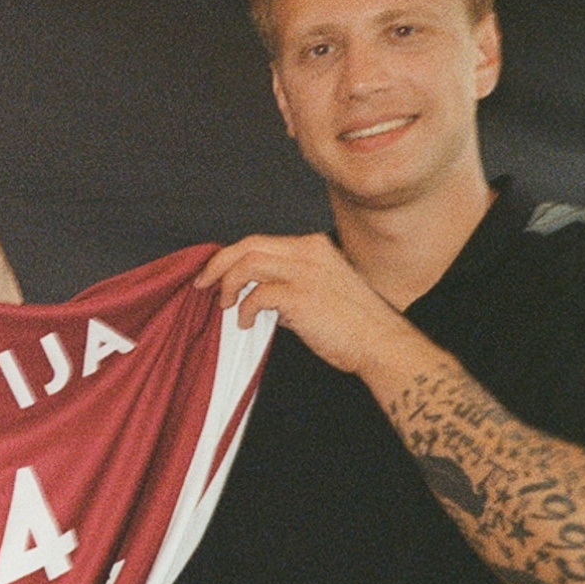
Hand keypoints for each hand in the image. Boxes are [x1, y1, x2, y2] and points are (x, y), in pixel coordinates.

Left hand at [194, 233, 422, 378]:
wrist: (381, 342)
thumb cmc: (353, 323)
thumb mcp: (324, 288)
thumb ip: (291, 283)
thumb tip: (258, 293)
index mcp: (314, 247)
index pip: (260, 241)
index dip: (231, 256)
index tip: (214, 273)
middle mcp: (309, 252)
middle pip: (247, 246)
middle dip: (218, 264)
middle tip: (203, 284)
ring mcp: (305, 272)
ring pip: (247, 264)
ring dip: (228, 285)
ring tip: (227, 305)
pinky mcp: (301, 296)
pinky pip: (257, 295)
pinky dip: (246, 310)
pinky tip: (248, 323)